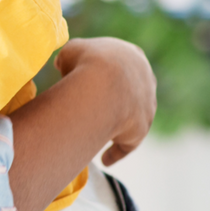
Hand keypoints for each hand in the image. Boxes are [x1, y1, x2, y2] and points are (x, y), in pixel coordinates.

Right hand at [54, 38, 155, 165]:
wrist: (102, 86)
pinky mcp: (141, 130)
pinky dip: (115, 152)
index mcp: (132, 55)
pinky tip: (104, 160)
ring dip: (115, 126)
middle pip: (128, 92)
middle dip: (113, 99)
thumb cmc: (85, 63)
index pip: (120, 65)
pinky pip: (127, 144)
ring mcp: (146, 106)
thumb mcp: (71, 50)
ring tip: (94, 135)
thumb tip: (63, 65)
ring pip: (130, 119)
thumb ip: (70, 57)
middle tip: (92, 108)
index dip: (103, 72)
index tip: (90, 80)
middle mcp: (146, 81)